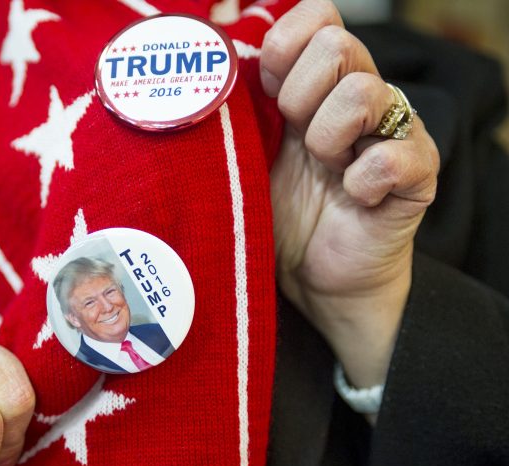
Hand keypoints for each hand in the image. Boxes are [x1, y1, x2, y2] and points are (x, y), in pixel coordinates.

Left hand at [261, 0, 439, 387]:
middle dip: (299, 94)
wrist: (313, 278)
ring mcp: (393, 133)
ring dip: (328, 136)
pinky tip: (353, 197)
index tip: (268, 91)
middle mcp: (360, 97)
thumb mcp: (250, 154)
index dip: (286, 44)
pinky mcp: (416, 175)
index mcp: (318, 84)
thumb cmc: (279, 213)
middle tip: (293, 138)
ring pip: (365, 91)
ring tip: (323, 169)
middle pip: (338, 44)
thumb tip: (209, 65)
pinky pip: (396, 154)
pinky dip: (363, 179)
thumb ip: (242, 108)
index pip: (319, 16)